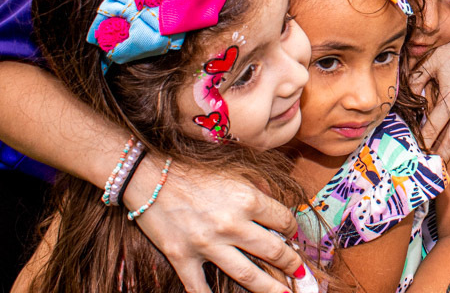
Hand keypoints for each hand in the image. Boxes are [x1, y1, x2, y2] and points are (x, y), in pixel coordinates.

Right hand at [125, 157, 303, 292]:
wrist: (148, 174)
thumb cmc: (194, 170)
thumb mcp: (234, 171)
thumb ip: (258, 188)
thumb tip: (276, 205)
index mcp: (248, 200)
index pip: (284, 220)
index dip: (293, 230)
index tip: (293, 236)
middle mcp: (232, 224)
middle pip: (273, 252)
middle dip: (292, 265)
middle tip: (301, 274)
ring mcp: (207, 245)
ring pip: (248, 275)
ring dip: (270, 289)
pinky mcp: (183, 258)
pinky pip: (200, 288)